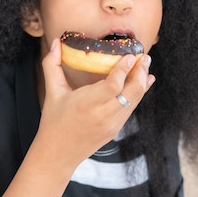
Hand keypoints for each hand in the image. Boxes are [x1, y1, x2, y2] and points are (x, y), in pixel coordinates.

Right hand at [35, 39, 154, 169]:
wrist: (58, 154)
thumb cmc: (53, 121)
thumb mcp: (52, 92)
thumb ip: (52, 65)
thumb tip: (55, 42)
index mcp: (86, 104)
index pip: (113, 85)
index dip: (124, 69)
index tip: (130, 55)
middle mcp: (102, 115)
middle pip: (131, 92)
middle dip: (140, 72)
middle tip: (144, 57)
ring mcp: (112, 124)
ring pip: (135, 100)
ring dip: (142, 81)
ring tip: (145, 65)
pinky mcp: (116, 129)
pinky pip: (131, 108)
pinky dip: (139, 94)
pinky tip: (143, 82)